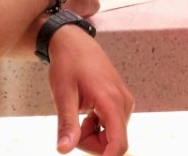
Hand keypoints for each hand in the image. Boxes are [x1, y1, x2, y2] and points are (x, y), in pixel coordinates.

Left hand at [47, 27, 134, 155]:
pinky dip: (97, 125)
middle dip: (91, 144)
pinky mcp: (121, 100)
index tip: (84, 153)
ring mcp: (124, 101)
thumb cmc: (67, 64)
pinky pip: (113, 124)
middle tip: (70, 131)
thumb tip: (64, 150)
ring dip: (93, 134)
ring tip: (77, 114)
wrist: (74, 42)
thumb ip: (67, 124)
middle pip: (114, 142)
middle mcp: (123, 102)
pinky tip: (86, 110)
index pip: (119, 144)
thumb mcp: (63, 94)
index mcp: (110, 101)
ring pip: (113, 135)